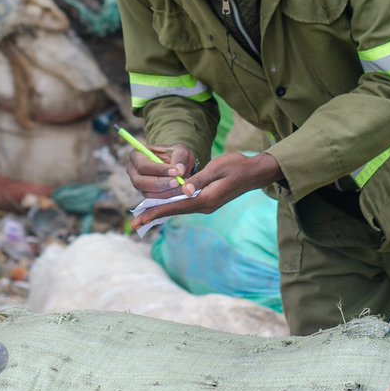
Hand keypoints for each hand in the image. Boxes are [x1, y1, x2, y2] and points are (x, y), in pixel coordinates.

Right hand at [126, 143, 196, 198]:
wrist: (177, 166)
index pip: (143, 165)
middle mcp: (133, 171)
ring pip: (147, 193)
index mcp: (136, 155)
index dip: (158, 169)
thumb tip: (179, 170)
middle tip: (178, 183)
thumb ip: (180, 158)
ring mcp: (138, 184)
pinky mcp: (146, 194)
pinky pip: (153, 200)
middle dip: (160, 184)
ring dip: (165, 192)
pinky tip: (179, 192)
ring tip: (181, 187)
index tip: (175, 172)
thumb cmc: (176, 155)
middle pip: (140, 182)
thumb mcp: (181, 151)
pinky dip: (167, 197)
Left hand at [131, 151, 283, 230]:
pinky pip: (185, 206)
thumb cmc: (237, 166)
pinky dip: (171, 207)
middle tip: (134, 224)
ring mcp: (206, 205)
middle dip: (154, 216)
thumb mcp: (217, 168)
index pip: (176, 207)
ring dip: (161, 212)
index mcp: (206, 199)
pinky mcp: (207, 201)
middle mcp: (205, 206)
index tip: (141, 218)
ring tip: (143, 217)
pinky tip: (162, 207)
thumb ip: (198, 179)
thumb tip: (183, 190)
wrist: (255, 173)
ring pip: (179, 209)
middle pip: (175, 211)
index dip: (157, 212)